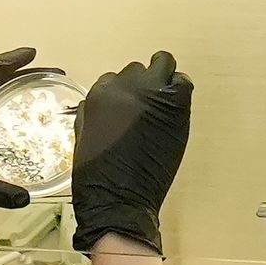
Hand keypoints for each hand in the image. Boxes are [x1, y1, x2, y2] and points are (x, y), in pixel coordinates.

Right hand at [71, 51, 194, 255]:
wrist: (118, 198)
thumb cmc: (96, 175)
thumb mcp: (83, 136)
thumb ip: (93, 113)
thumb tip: (103, 103)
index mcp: (99, 94)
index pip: (114, 78)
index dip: (125, 93)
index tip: (130, 106)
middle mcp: (124, 86)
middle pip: (138, 70)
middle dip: (143, 83)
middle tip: (149, 103)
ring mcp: (151, 93)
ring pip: (161, 66)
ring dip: (163, 80)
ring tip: (165, 99)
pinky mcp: (174, 105)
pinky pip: (182, 83)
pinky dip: (180, 89)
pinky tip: (176, 105)